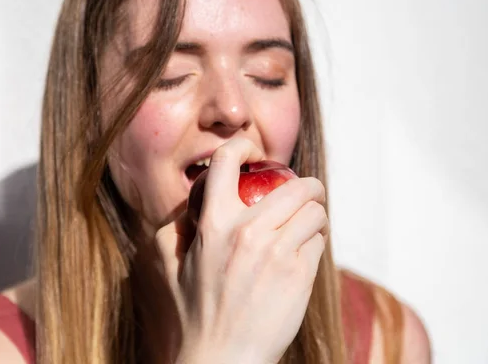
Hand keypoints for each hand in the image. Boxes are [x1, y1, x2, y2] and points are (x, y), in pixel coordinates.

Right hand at [156, 138, 327, 363]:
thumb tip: (192, 205)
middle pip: (295, 186)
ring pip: (314, 211)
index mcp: (212, 224)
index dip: (244, 145)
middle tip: (307, 193)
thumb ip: (175, 228)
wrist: (223, 358)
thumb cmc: (194, 314)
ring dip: (315, 214)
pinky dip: (316, 241)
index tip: (256, 152)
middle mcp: (247, 232)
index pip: (226, 161)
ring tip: (309, 223)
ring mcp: (278, 253)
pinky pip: (318, 240)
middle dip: (307, 186)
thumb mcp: (169, 265)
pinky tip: (304, 253)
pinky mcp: (300, 274)